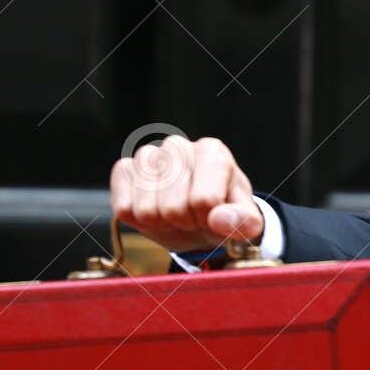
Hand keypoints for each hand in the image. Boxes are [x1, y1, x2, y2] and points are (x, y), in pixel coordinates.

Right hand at [109, 134, 263, 253]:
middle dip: (185, 223)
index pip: (204, 201)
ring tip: (176, 215)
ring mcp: (147, 156)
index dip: (208, 220)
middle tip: (194, 218)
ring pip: (146, 211)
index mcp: (212, 151)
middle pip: (173, 208)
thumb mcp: (246, 221)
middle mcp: (177, 146)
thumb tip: (219, 220)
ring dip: (162, 224)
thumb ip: (243, 221)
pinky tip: (155, 210)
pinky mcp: (124, 170)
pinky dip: (139, 221)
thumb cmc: (224, 213)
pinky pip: (124, 208)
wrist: (199, 216)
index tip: (214, 216)